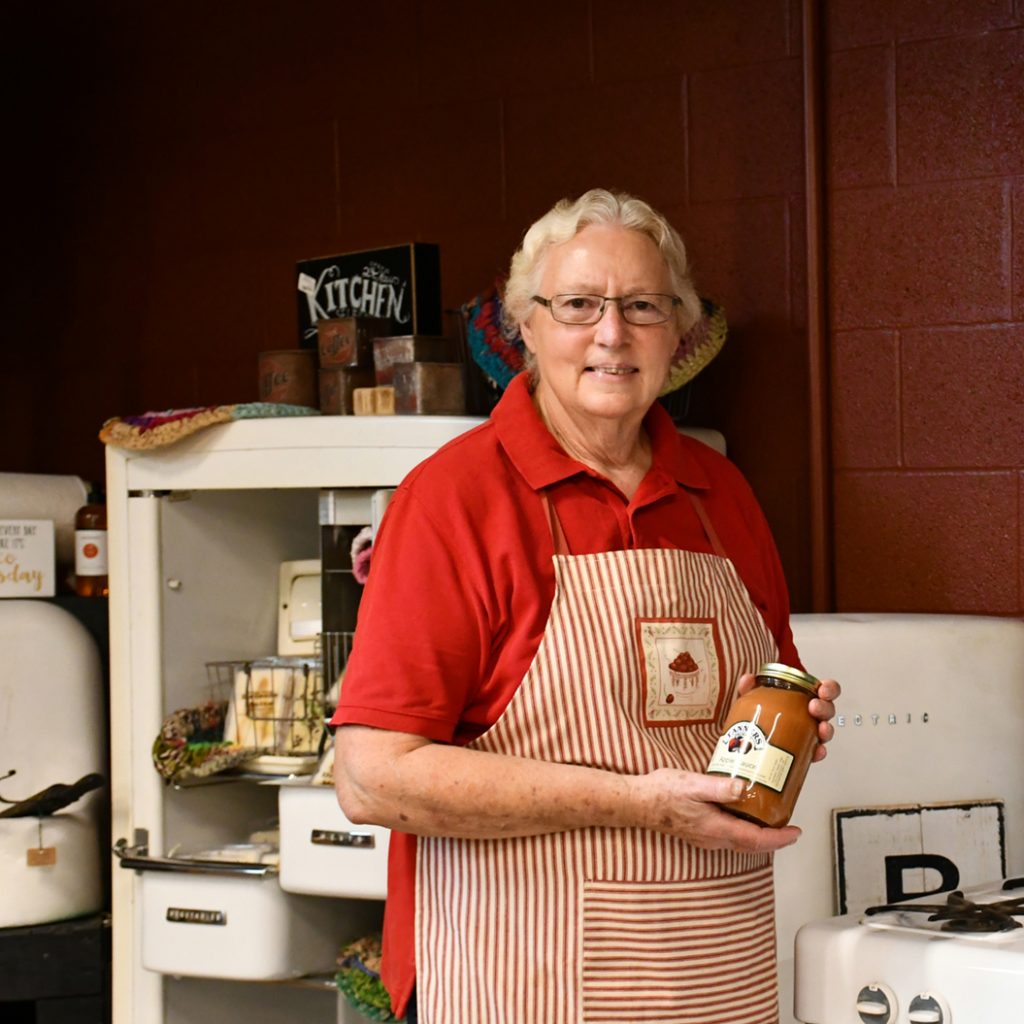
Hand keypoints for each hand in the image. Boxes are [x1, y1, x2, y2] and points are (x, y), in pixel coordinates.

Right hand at [631, 768, 800, 852]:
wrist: (637, 802)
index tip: (796, 832)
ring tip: (771, 819)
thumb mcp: (693, 784)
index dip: (779, 838)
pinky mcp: (699, 831)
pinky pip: (729, 836)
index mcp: (716, 828)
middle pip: (751, 844)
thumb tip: (745, 787)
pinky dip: (744, 830)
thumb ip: (720, 787)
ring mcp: (705, 837)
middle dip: (773, 838)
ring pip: (740, 841)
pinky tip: (743, 814)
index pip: (756, 839)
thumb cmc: (662, 793)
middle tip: (789, 827)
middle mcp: (713, 838)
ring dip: (759, 835)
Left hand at [736, 672, 840, 762]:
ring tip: (820, 728)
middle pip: (827, 710)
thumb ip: (748, 689)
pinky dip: (818, 752)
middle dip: (824, 707)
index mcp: (802, 699)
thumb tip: (748, 679)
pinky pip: (816, 752)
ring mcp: (808, 734)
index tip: (823, 690)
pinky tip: (816, 751)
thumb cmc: (758, 717)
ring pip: (825, 731)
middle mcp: (809, 716)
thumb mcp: (751, 701)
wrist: (749, 743)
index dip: (829, 688)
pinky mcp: (803, 752)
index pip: (823, 691)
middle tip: (813, 707)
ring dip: (826, 729)